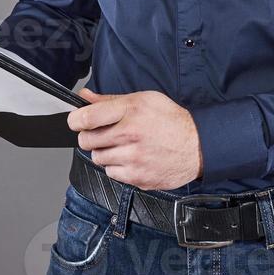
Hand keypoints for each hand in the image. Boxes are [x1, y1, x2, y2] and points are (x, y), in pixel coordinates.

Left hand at [67, 88, 203, 189]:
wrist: (197, 145)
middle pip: (87, 140)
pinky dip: (116, 166)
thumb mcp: (143, 99)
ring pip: (97, 158)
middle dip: (90, 136)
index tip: (76, 121)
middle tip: (104, 133)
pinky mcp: (137, 177)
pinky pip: (111, 173)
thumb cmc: (171, 120)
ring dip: (104, 152)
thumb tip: (85, 97)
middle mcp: (130, 135)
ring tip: (123, 145)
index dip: (75, 119)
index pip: (87, 117)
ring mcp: (133, 158)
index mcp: (131, 111)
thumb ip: (110, 100)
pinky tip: (130, 157)